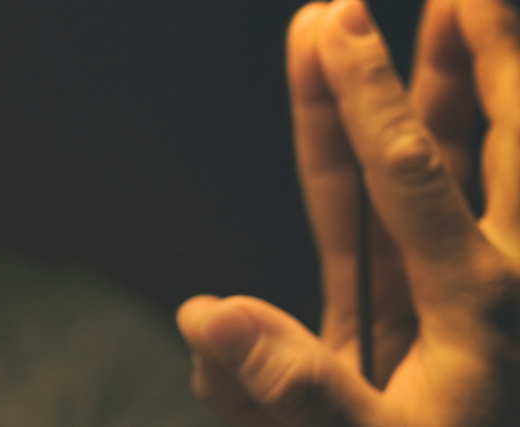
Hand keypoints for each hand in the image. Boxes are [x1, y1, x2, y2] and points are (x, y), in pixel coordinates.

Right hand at [177, 0, 519, 424]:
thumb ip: (295, 390)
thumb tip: (204, 313)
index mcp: (484, 310)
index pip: (416, 178)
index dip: (369, 98)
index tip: (336, 21)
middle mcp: (483, 280)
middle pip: (488, 144)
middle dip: (474, 57)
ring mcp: (454, 289)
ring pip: (458, 168)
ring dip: (449, 86)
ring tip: (439, 7)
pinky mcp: (426, 309)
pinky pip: (401, 219)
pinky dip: (379, 163)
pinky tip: (369, 117)